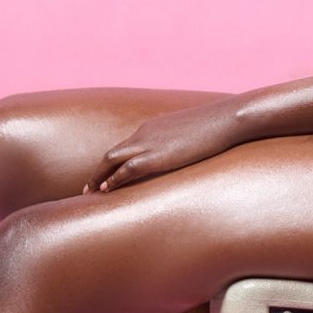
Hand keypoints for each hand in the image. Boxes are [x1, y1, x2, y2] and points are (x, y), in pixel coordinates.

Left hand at [83, 100, 244, 193]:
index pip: (124, 147)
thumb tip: (185, 154)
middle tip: (88, 188)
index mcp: (151, 128)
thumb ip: (181, 143)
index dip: (111, 164)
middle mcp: (144, 134)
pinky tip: (106, 190)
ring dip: (99, 177)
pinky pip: (126, 169)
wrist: (224, 120)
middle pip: (111, 153)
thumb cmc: (215, 127)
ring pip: (112, 159)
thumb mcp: (192, 134)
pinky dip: (113, 179)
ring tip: (91, 192)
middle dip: (97, 171)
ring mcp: (148, 143)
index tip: (104, 177)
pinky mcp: (156, 156)